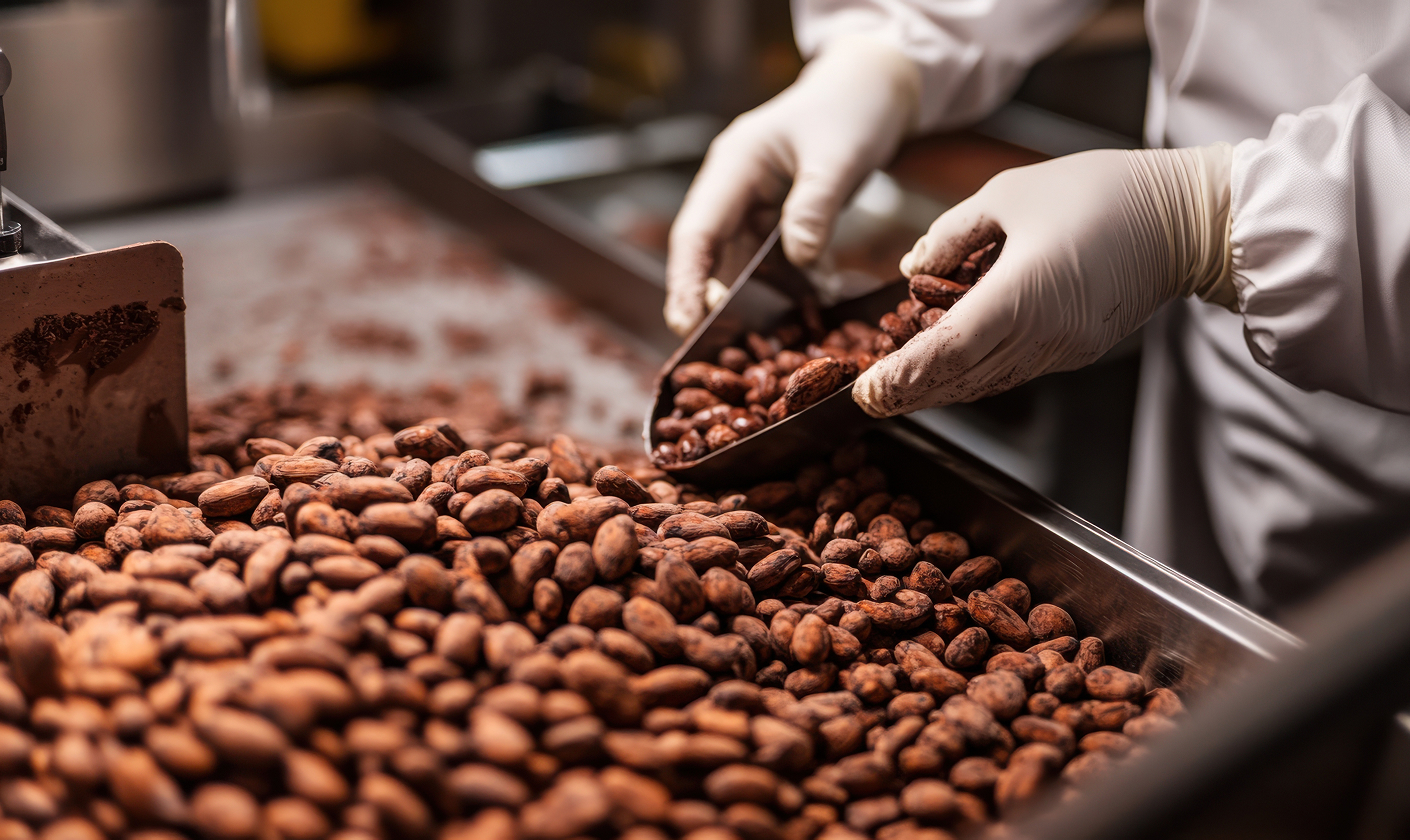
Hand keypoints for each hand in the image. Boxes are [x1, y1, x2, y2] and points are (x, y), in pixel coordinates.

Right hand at [664, 36, 919, 336]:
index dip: (687, 282)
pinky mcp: (780, 216)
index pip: (696, 232)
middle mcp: (735, 187)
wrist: (878, 85)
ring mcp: (756, 203)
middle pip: (710, 255)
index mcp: (734, 165)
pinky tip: (820, 296)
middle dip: (715, 302)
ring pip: (744, 263)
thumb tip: (798, 261)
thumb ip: (815, 208)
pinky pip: (778, 259)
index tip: (686, 324)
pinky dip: (796, 281)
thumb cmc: (854, 107)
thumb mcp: (838, 156)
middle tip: (723, 351)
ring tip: (777, 333)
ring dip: (761, 296)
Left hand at [853, 144, 1235, 416]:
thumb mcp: (1009, 193)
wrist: (1186, 218)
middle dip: (909, 394)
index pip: (946, 351)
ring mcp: (1062, 349)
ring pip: (986, 382)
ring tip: (897, 391)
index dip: (901, 376)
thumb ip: (951, 235)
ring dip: (939, 390)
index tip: (866, 390)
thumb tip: (911, 267)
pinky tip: (946, 369)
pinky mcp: (1076, 349)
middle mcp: (1041, 335)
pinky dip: (972, 375)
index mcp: (1021, 295)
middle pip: (961, 379)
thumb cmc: (1099, 192)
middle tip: (868, 402)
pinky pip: (1012, 371)